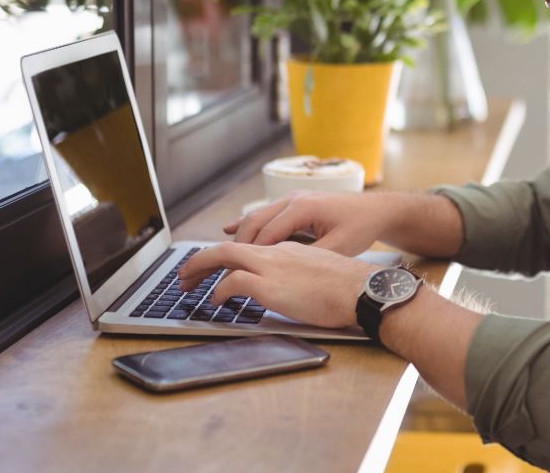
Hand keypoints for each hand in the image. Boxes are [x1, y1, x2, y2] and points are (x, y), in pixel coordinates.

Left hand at [177, 240, 374, 328]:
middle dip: (201, 260)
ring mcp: (272, 266)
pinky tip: (214, 302)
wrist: (363, 290)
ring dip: (200, 269)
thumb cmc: (349, 288)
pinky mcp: (271, 285)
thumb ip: (298, 277)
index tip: (212, 268)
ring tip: (187, 284)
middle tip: (186, 275)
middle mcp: (276, 252)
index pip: (248, 246)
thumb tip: (289, 291)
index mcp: (287, 250)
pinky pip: (233, 282)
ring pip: (224, 256)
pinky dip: (218, 290)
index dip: (225, 256)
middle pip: (228, 246)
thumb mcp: (318, 274)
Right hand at [225, 190, 393, 254]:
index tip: (231, 276)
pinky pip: (265, 214)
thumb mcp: (339, 247)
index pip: (265, 235)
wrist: (377, 210)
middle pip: (253, 223)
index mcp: (302, 208)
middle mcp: (292, 199)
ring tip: (219, 257)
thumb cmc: (361, 227)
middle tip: (216, 267)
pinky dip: (247, 224)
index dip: (247, 256)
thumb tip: (282, 270)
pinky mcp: (294, 204)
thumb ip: (311, 256)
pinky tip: (228, 230)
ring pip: (256, 217)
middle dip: (233, 246)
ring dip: (239, 236)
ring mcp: (292, 199)